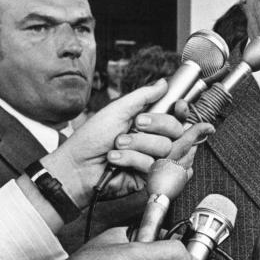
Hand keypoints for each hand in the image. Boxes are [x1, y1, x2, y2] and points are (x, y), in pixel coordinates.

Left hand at [42, 80, 213, 204]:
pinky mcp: (148, 176)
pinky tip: (117, 161)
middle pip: (176, 130)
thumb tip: (163, 83)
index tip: (178, 106)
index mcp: (149, 122)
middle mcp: (153, 140)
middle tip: (135, 125)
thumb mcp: (118, 109)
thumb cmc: (92, 138)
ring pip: (165, 147)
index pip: (177, 116)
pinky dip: (131, 159)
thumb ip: (143, 96)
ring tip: (117, 146)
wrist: (78, 166)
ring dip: (137, 144)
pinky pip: (152, 163)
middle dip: (154, 125)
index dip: (182, 111)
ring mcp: (152, 158)